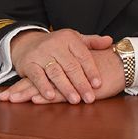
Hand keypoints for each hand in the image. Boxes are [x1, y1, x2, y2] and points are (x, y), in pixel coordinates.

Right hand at [0, 47, 125, 103]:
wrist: (27, 43)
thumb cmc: (56, 45)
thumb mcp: (74, 40)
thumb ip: (92, 42)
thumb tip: (110, 41)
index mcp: (69, 38)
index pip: (83, 55)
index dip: (91, 70)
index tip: (98, 84)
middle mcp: (55, 44)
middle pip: (71, 66)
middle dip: (81, 83)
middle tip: (89, 98)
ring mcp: (41, 53)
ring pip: (56, 72)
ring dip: (66, 88)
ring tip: (75, 100)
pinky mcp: (28, 63)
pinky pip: (37, 76)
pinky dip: (44, 86)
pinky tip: (51, 96)